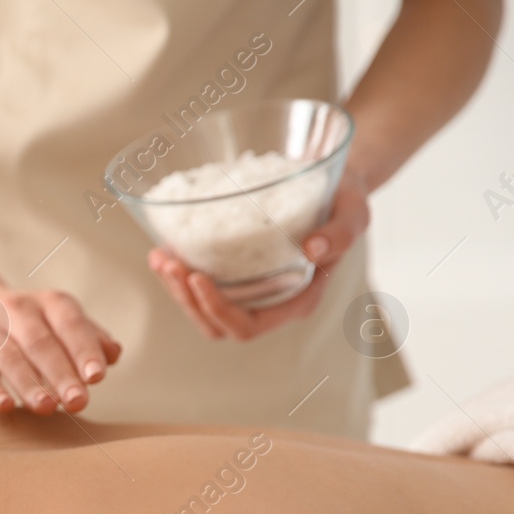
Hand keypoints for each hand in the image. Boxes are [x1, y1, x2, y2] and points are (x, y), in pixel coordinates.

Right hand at [0, 287, 122, 413]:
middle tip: (78, 401)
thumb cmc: (27, 329)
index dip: (83, 350)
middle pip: (40, 342)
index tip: (96, 377)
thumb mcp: (60, 326)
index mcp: (48, 304)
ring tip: (47, 407)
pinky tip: (5, 405)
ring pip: (8, 356)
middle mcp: (15, 310)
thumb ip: (88, 340)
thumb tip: (113, 354)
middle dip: (61, 373)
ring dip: (29, 383)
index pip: (70, 324)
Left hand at [148, 171, 371, 340]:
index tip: (198, 278)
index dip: (218, 311)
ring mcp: (249, 289)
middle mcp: (268, 301)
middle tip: (169, 263)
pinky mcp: (234, 272)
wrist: (333, 186)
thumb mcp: (353, 213)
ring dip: (174, 288)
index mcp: (295, 300)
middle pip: (215, 324)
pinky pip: (198, 285)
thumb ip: (341, 234)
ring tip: (160, 256)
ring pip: (200, 308)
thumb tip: (314, 250)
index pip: (247, 327)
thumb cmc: (345, 202)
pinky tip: (163, 248)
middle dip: (187, 300)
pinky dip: (177, 272)